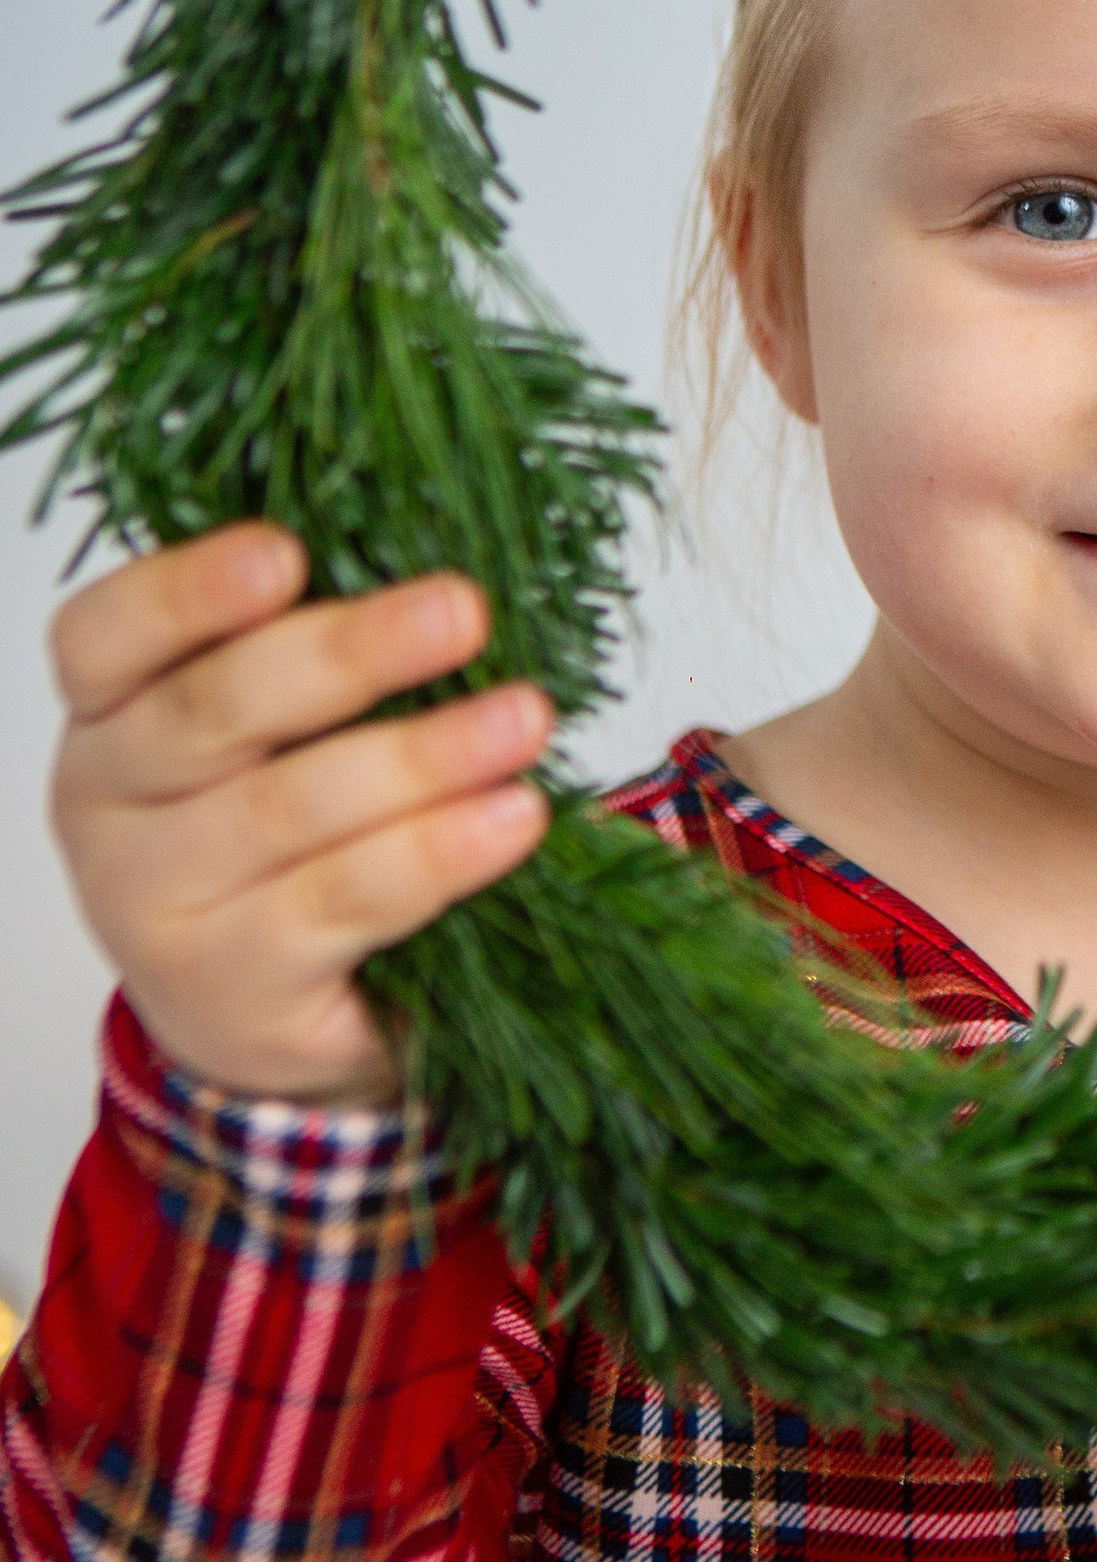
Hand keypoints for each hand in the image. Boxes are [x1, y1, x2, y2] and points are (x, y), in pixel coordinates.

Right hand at [47, 523, 553, 1102]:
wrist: (269, 1008)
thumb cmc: (286, 834)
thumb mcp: (281, 736)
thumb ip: (322, 662)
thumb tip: (449, 589)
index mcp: (113, 710)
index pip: (108, 636)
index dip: (188, 593)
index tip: (285, 553)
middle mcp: (109, 804)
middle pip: (214, 713)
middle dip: (350, 655)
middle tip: (463, 611)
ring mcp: (156, 907)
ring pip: (288, 811)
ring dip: (421, 759)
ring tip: (523, 721)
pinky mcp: (229, 991)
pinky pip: (339, 904)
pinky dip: (435, 855)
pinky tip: (510, 820)